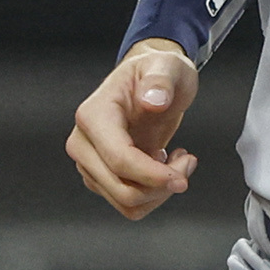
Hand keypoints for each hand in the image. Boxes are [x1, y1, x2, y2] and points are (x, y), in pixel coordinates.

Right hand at [67, 42, 199, 218]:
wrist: (150, 84)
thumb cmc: (156, 73)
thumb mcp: (166, 66)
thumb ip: (160, 81)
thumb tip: (153, 101)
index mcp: (93, 116)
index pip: (119, 159)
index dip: (153, 175)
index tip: (182, 176)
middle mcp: (82, 143)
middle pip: (121, 189)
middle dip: (161, 185)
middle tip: (187, 162)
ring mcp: (89, 163)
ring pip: (126, 202)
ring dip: (160, 192)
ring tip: (179, 162)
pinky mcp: (101, 178)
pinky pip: (129, 203)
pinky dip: (153, 194)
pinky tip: (164, 166)